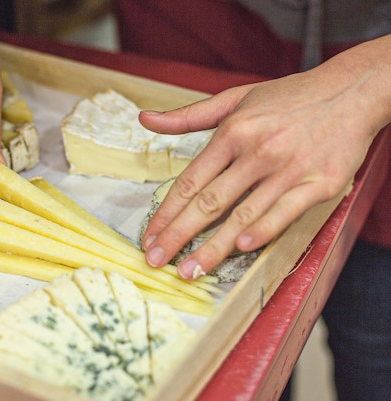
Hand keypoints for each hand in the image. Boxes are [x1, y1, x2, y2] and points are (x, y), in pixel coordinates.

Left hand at [140, 37, 390, 279]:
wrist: (353, 90)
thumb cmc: (289, 98)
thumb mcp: (235, 98)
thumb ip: (188, 116)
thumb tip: (144, 120)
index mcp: (233, 132)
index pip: (190, 181)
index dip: (166, 212)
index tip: (149, 237)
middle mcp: (257, 151)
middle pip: (209, 202)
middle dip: (178, 235)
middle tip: (156, 260)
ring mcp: (289, 169)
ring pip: (243, 214)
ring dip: (213, 247)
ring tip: (189, 270)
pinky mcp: (321, 183)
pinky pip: (286, 212)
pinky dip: (264, 231)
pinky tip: (241, 249)